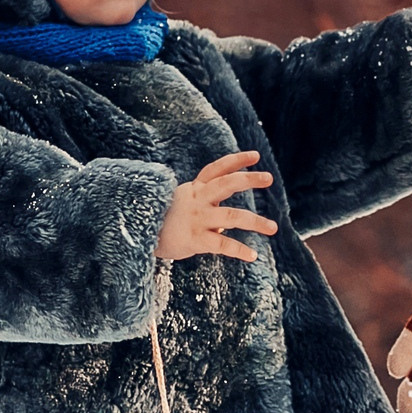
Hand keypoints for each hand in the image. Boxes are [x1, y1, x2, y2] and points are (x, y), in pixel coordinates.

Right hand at [155, 150, 275, 261]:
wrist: (137, 235)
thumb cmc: (162, 220)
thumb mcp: (182, 206)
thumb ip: (205, 208)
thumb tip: (225, 223)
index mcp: (194, 189)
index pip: (217, 169)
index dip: (236, 161)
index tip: (256, 156)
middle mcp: (198, 200)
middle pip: (227, 184)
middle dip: (249, 179)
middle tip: (268, 178)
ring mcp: (198, 219)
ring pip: (233, 216)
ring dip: (256, 221)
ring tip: (273, 227)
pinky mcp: (195, 239)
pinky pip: (222, 244)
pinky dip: (239, 250)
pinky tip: (253, 256)